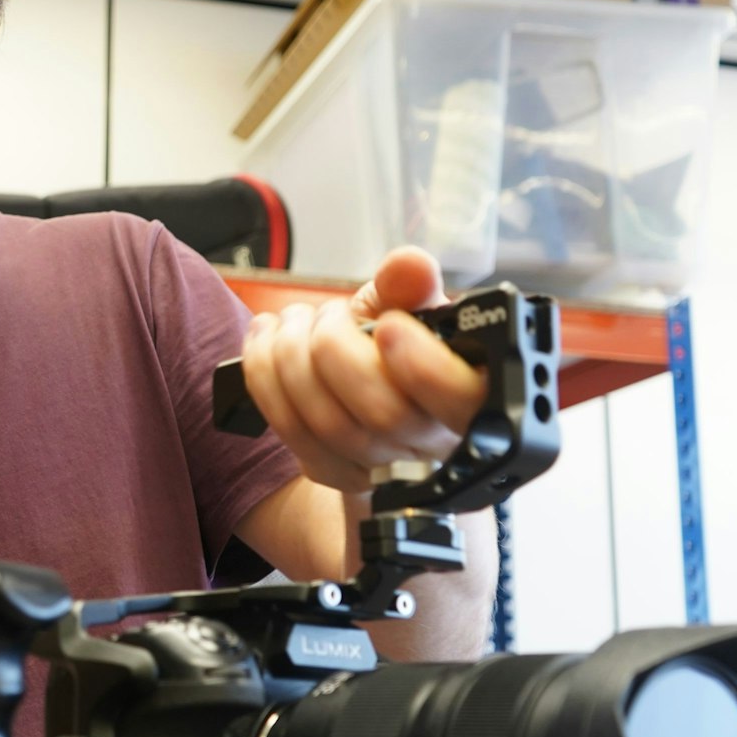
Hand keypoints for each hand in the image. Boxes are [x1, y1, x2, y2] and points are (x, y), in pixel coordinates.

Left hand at [239, 248, 487, 495]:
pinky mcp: (335, 472)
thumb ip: (410, 285)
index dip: (425, 367)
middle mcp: (433, 439)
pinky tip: (265, 342)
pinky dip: (266, 378)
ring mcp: (383, 463)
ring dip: (293, 358)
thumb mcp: (409, 307)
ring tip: (292, 320)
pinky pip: (293, 432)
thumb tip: (409, 265)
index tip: (389, 326)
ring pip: (330, 425)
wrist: (364, 387)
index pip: (463, 399)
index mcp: (471, 391)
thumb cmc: (396, 346)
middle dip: (337, 349)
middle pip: (385, 414)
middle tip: (328, 314)